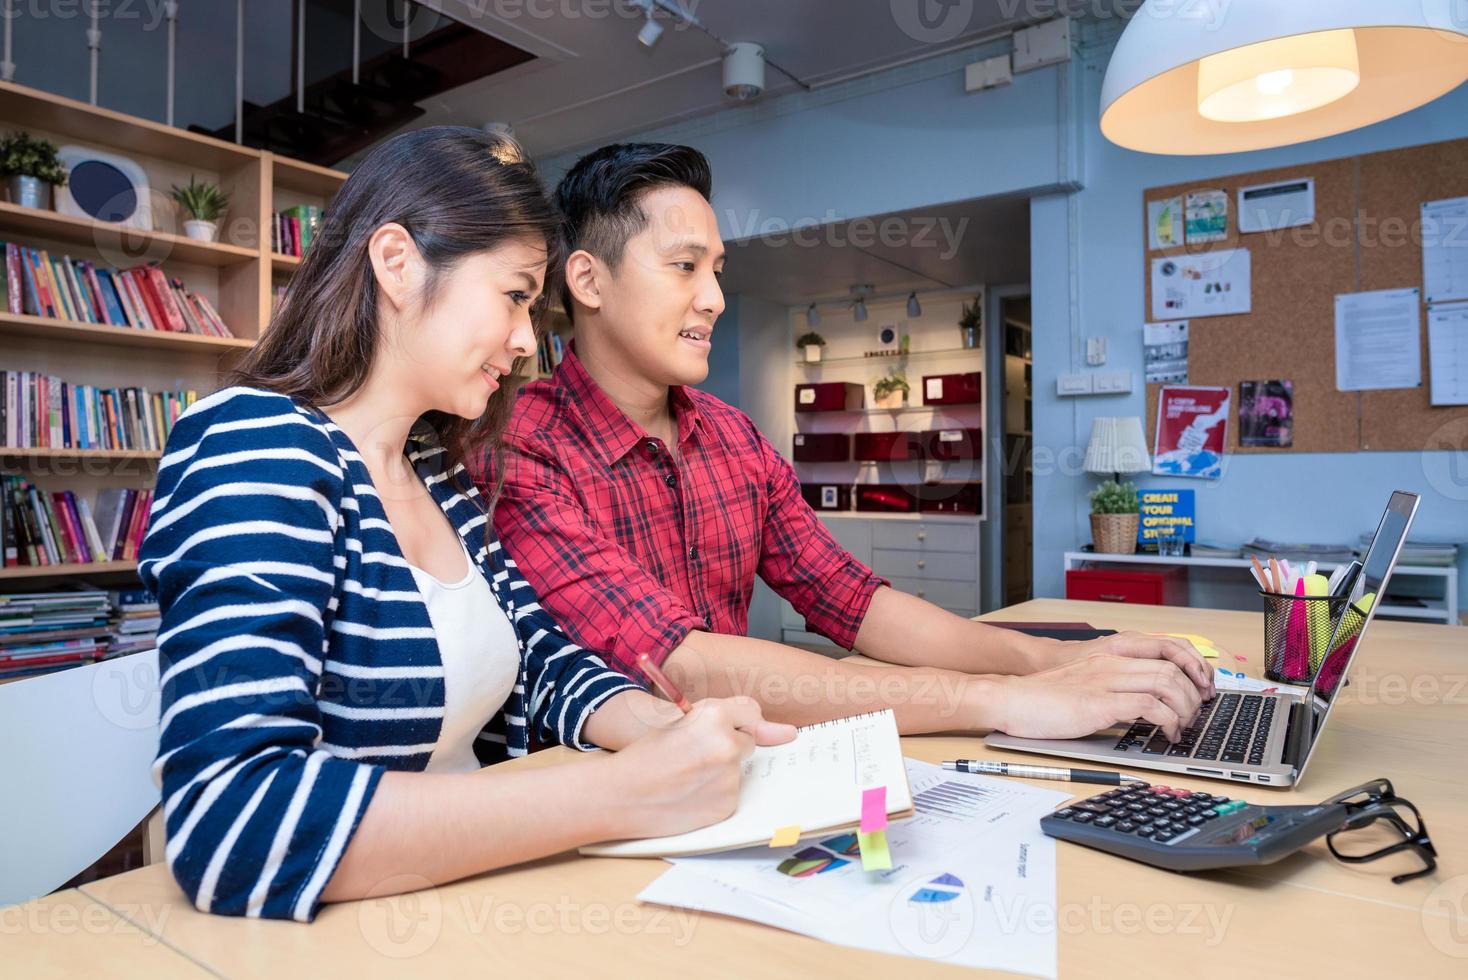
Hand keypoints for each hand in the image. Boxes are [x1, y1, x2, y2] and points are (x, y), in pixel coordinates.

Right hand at [604, 697, 795, 839]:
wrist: (620, 794)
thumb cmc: (646, 754)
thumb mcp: (682, 722)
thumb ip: (731, 718)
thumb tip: (790, 733)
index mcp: (715, 717)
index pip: (750, 713)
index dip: (734, 722)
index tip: (727, 731)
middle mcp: (728, 746)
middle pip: (746, 743)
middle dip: (727, 747)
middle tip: (693, 756)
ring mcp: (729, 779)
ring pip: (738, 770)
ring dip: (720, 773)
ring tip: (685, 778)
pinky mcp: (727, 805)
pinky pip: (731, 795)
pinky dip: (715, 795)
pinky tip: (689, 795)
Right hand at [990, 651, 1205, 741]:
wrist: (1009, 700)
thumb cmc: (1039, 700)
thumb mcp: (1082, 688)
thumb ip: (1110, 692)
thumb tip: (1140, 712)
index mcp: (1107, 659)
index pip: (1162, 655)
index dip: (1188, 675)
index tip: (1196, 695)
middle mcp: (1110, 665)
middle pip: (1171, 669)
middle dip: (1193, 694)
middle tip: (1195, 716)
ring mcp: (1105, 682)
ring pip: (1167, 683)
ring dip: (1185, 708)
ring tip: (1183, 727)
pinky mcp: (1099, 703)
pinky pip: (1149, 706)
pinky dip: (1168, 721)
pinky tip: (1167, 734)